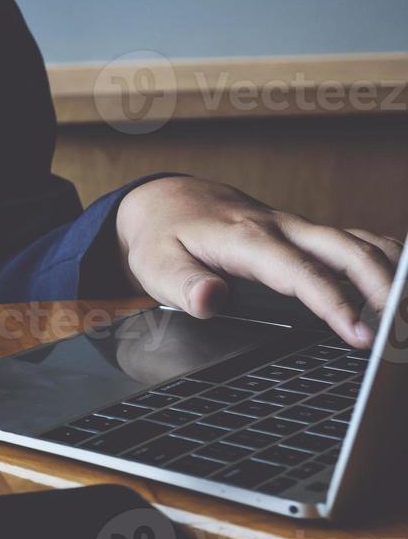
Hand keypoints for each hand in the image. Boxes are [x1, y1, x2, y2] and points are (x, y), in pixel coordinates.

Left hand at [115, 177, 402, 348]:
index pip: (302, 274)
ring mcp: (300, 229)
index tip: (360, 336)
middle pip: (349, 250)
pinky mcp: (307, 234)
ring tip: (407, 316)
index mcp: (248, 239)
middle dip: (385, 287)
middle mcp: (283, 228)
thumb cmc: (163, 237)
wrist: (169, 202)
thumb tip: (209, 300)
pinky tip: (400, 286)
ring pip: (361, 242)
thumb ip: (182, 285)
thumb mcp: (155, 265)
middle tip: (402, 330)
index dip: (335, 305)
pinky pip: (356, 240)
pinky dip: (385, 260)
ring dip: (393, 272)